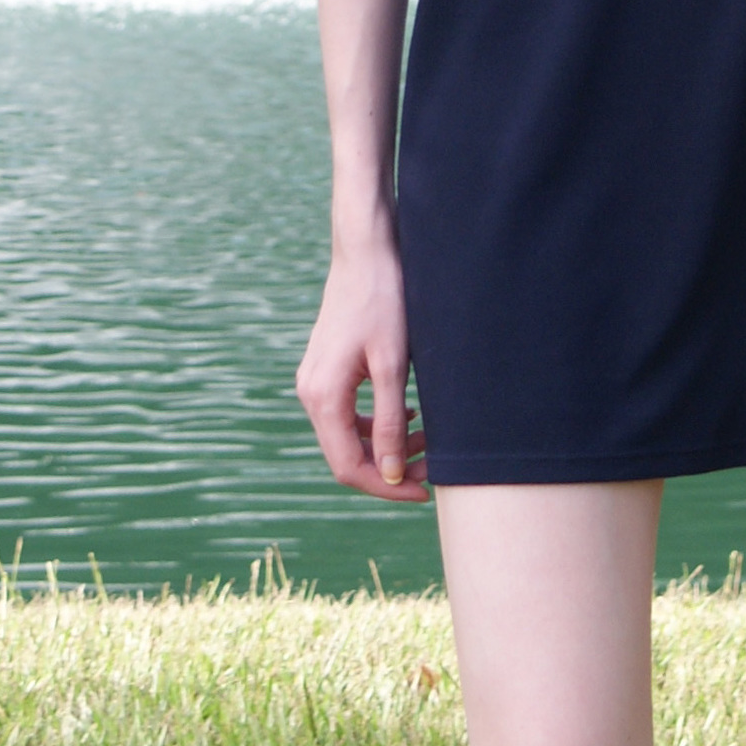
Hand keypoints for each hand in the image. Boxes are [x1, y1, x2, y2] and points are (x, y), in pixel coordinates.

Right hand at [296, 240, 429, 497]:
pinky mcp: (327, 372)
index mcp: (322, 396)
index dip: (386, 487)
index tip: (424, 491)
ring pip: (349, 436)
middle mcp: (310, 394)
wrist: (366, 253)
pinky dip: (377, 424)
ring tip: (428, 440)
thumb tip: (390, 473)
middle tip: (434, 468)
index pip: (348, 466)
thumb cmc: (383, 301)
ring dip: (386, 447)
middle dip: (390, 469)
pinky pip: (348, 415)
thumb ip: (389, 422)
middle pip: (347, 456)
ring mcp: (315, 382)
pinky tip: (408, 414)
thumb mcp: (392, 365)